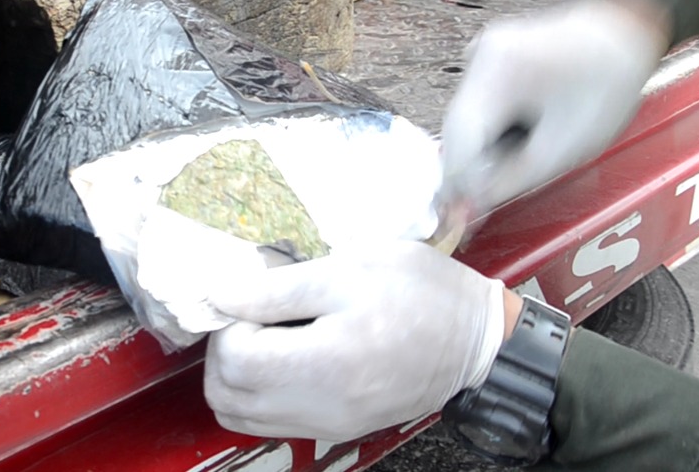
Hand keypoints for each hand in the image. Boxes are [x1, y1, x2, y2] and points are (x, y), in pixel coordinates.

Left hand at [203, 242, 506, 440]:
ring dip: (236, 375)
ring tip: (265, 333)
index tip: (249, 296)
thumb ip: (278, 288)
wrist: (477, 339)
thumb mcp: (350, 269)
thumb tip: (221, 295)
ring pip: (240, 415)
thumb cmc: (422, 294)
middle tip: (250, 312)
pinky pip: (270, 421)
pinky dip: (258, 392)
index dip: (228, 323)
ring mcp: (328, 425)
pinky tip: (283, 354)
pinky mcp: (336, 429)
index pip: (234, 360)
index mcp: (326, 364)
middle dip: (224, 349)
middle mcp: (322, 408)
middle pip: (226, 394)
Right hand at [440, 0, 670, 213]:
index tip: (464, 219)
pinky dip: (491, 130)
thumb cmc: (606, 84)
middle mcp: (477, 56)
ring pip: (464, 120)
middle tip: (492, 200)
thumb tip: (470, 208)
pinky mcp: (486, 60)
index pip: (459, 139)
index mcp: (497, 69)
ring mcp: (478, 54)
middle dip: (473, 167)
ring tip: (521, 159)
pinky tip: (520, 135)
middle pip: (457, 129)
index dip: (459, 184)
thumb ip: (512, 180)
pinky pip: (476, 106)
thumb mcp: (566, 146)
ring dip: (483, 149)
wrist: (624, 33)